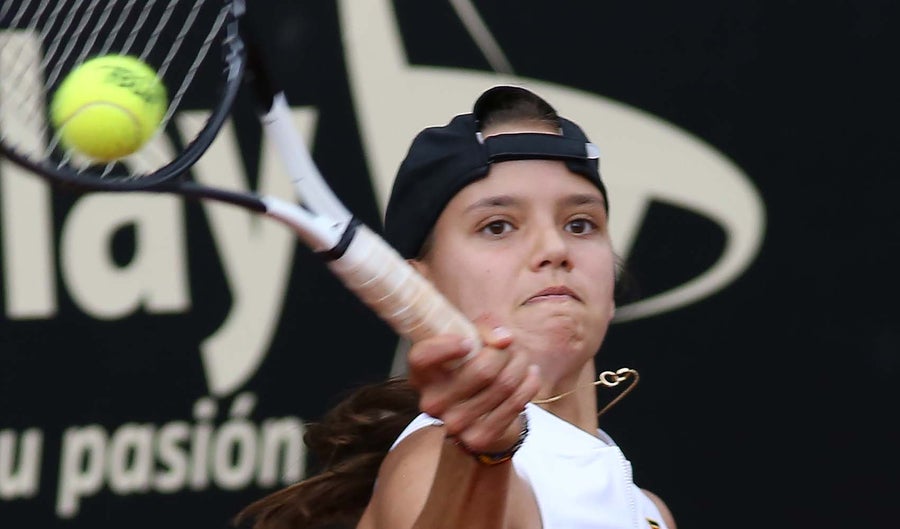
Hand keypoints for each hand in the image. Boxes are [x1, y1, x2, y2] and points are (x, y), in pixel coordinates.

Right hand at [407, 315, 541, 453]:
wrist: (481, 411)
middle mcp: (432, 402)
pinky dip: (529, 383)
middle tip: (511, 346)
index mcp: (421, 373)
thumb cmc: (471, 365)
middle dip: (506, 352)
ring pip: (505, 384)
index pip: (423, 356)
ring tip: (522, 359)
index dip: (446, 346)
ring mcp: (454, 423)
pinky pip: (516, 403)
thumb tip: (504, 339)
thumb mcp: (470, 339)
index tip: (469, 341)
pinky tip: (529, 374)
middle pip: (483, 370)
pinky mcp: (478, 438)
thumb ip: (484, 329)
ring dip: (521, 365)